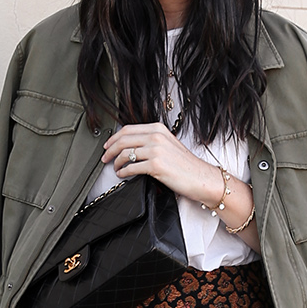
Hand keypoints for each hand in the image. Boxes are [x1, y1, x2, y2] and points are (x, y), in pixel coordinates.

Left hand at [102, 120, 221, 206]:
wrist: (201, 178)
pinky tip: (122, 175)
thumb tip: (131, 144)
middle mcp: (156, 137)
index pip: (128, 129)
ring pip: (125, 154)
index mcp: (158, 129)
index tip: (107, 145)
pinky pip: (131, 168)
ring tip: (115, 168)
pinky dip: (123, 172)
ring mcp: (156, 151)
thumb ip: (152, 140)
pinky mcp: (155, 166)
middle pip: (123, 140)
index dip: (114, 137)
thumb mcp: (169, 144)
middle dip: (110, 149)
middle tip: (105, 157)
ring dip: (116, 162)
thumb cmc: (186, 165)